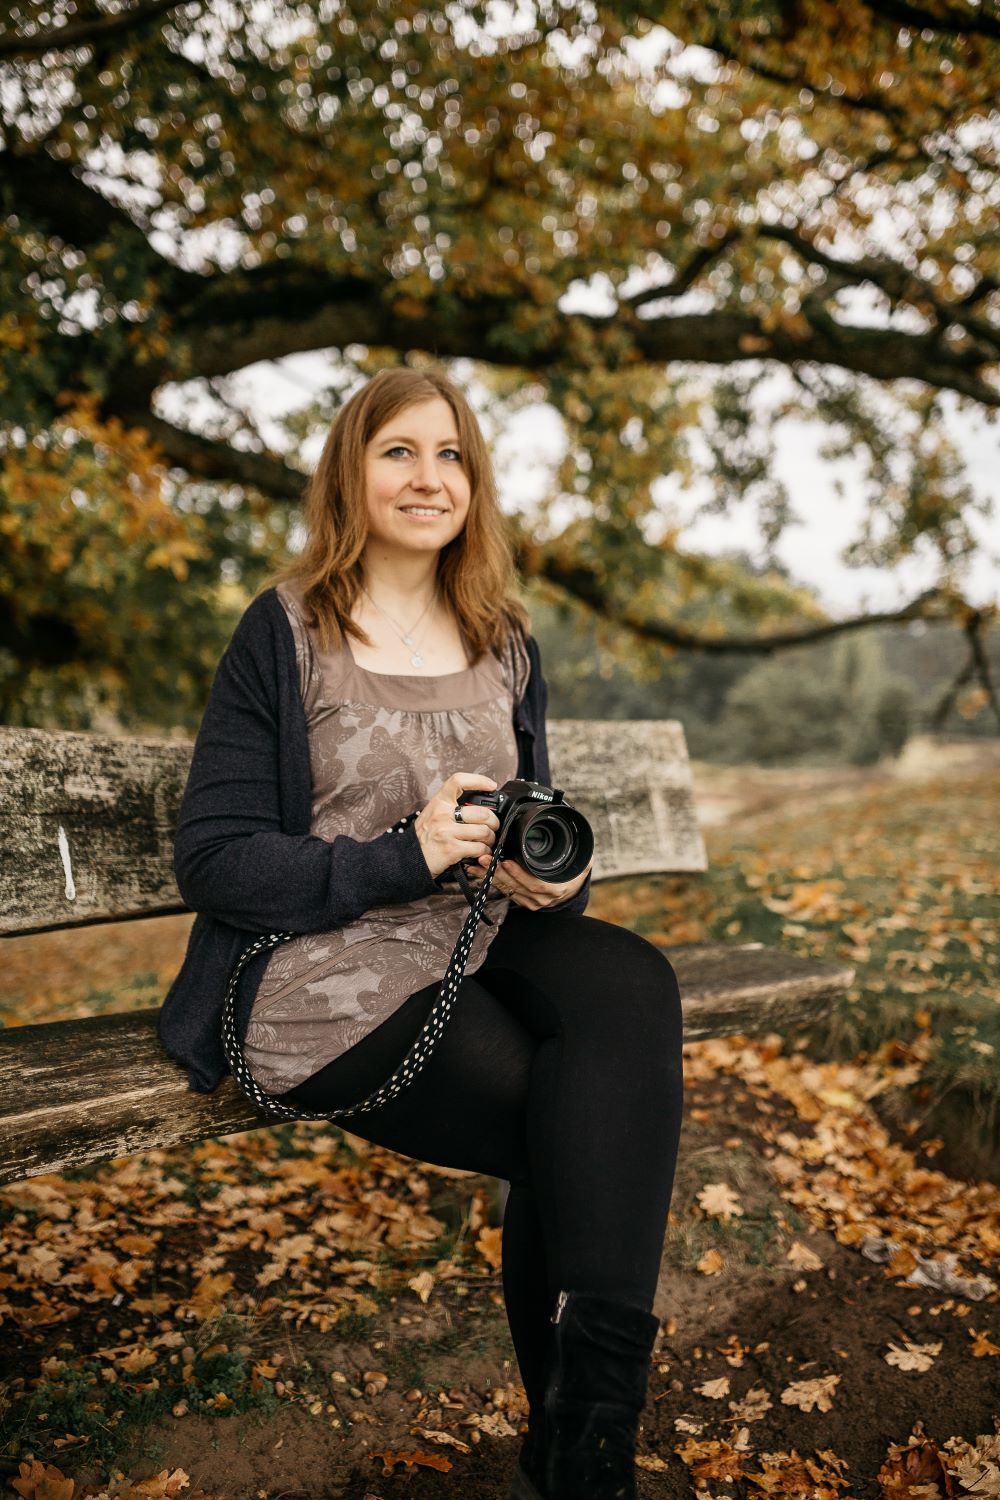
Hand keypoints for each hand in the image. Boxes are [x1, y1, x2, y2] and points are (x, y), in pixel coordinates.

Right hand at [413, 772, 501, 880]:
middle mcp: (442, 814)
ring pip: (483, 831)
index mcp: (438, 802)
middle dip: (494, 821)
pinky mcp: (452, 849)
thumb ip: (450, 808)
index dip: (478, 780)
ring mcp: (447, 832)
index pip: (458, 781)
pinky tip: (481, 851)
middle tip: (493, 826)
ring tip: (487, 841)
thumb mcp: (432, 815)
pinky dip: (485, 851)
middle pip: (481, 812)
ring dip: (491, 838)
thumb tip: (478, 807)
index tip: (491, 785)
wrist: (409, 860)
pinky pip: (479, 848)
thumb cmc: (424, 838)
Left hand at [466, 852, 592, 910]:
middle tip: (485, 858)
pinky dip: (491, 881)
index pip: (535, 884)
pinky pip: (503, 891)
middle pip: (516, 886)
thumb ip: (582, 857)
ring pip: (507, 889)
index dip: (520, 875)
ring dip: (490, 876)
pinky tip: (479, 872)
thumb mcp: (582, 865)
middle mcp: (541, 898)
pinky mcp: (521, 900)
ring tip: (477, 863)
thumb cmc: (574, 874)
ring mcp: (530, 901)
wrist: (571, 890)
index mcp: (555, 889)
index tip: (507, 862)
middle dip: (498, 872)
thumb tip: (586, 846)